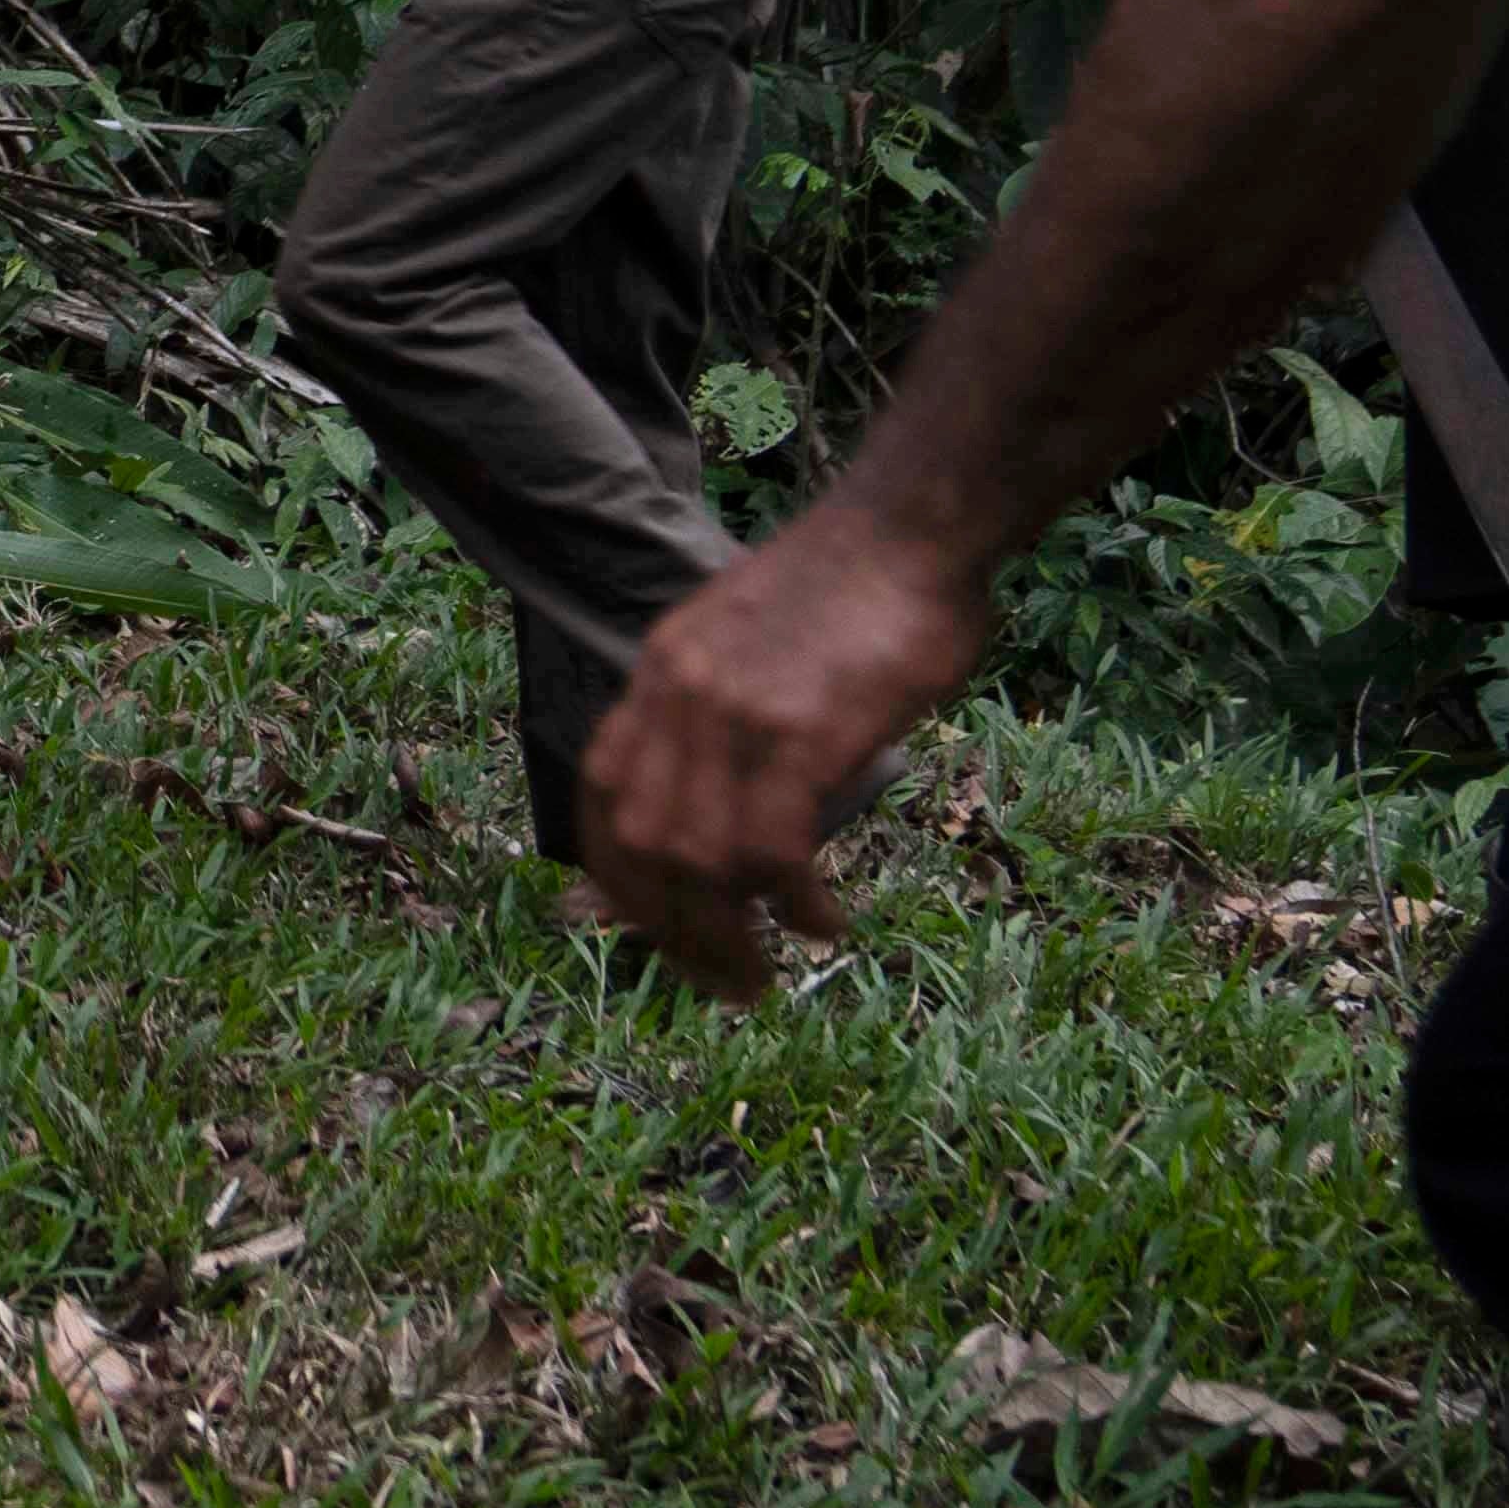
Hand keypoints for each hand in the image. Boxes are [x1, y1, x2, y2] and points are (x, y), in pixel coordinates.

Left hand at [577, 500, 990, 996]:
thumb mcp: (749, 637)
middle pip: (641, 844)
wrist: (909, 526)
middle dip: (671, 931)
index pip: (599, 790)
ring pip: (698, 860)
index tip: (652, 928)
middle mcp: (680, 694)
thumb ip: (720, 707)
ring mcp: (736, 713)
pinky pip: (775, 850)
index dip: (615, 874)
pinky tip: (824, 926)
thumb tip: (724, 796)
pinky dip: (794, 905)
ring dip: (727, 937)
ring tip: (765, 975)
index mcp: (662, 671)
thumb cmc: (854, 586)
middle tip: (721, 981)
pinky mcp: (801, 732)